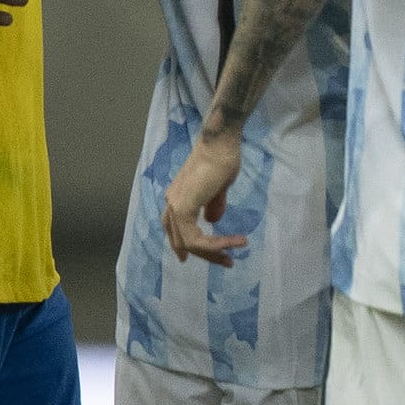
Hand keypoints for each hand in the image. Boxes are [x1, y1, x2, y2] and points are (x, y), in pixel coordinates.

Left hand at [162, 136, 247, 265]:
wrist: (220, 143)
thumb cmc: (222, 158)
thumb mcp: (219, 186)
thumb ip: (213, 204)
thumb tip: (213, 221)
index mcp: (177, 197)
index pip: (178, 230)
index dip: (188, 246)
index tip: (210, 256)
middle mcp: (171, 203)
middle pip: (181, 240)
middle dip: (206, 254)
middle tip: (227, 262)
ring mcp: (175, 205)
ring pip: (188, 243)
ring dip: (212, 252)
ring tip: (233, 254)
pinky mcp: (184, 208)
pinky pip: (196, 238)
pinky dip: (215, 244)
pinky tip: (231, 243)